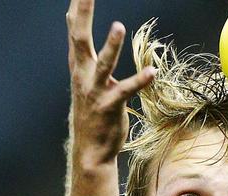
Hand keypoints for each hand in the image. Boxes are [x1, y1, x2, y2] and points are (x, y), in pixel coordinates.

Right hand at [66, 0, 154, 165]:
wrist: (91, 150)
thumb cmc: (92, 112)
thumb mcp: (85, 80)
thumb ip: (83, 55)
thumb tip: (75, 30)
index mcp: (79, 67)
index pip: (74, 31)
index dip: (77, 8)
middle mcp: (83, 76)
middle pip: (79, 38)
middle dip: (82, 14)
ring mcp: (96, 91)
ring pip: (102, 64)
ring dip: (110, 46)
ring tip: (119, 26)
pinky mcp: (111, 106)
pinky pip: (126, 90)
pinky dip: (140, 80)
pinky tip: (153, 71)